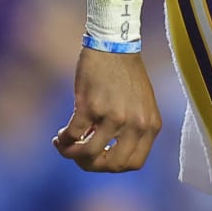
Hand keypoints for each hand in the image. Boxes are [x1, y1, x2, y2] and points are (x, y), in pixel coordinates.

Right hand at [53, 48, 162, 172]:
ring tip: (64, 145)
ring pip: (89, 153)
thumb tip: (104, 155)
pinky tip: (60, 135)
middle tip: (79, 156)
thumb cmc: (125, 73)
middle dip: (92, 164)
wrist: (114, 44)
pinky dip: (64, 140)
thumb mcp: (141, 105)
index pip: (135, 163)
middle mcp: (136, 124)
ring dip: (72, 154)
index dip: (114, 166)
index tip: (101, 158)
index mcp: (151, 125)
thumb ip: (131, 129)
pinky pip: (74, 136)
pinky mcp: (91, 106)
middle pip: (112, 164)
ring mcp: (114, 116)